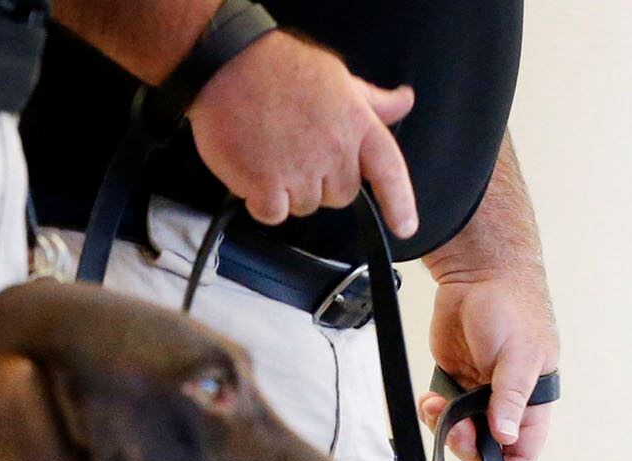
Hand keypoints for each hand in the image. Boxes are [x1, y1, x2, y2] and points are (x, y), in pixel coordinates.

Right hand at [187, 31, 418, 236]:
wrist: (225, 63)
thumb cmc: (278, 68)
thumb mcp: (335, 77)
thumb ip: (372, 101)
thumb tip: (403, 102)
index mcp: (356, 123)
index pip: (389, 169)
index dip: (400, 202)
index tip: (406, 227)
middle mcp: (334, 150)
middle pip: (341, 196)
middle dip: (322, 181)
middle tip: (297, 148)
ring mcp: (301, 171)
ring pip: (305, 206)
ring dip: (288, 189)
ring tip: (270, 149)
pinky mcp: (268, 187)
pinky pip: (274, 214)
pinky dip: (261, 200)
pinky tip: (253, 166)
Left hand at [420, 263, 559, 460]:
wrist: (478, 271)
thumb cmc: (512, 307)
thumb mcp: (517, 355)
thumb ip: (510, 397)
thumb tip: (506, 436)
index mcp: (532, 401)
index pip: (523, 452)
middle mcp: (506, 403)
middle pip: (486, 448)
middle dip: (465, 445)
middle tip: (453, 427)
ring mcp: (479, 393)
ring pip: (460, 432)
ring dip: (445, 428)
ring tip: (437, 405)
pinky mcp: (454, 381)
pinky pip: (442, 412)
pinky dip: (432, 412)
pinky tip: (429, 399)